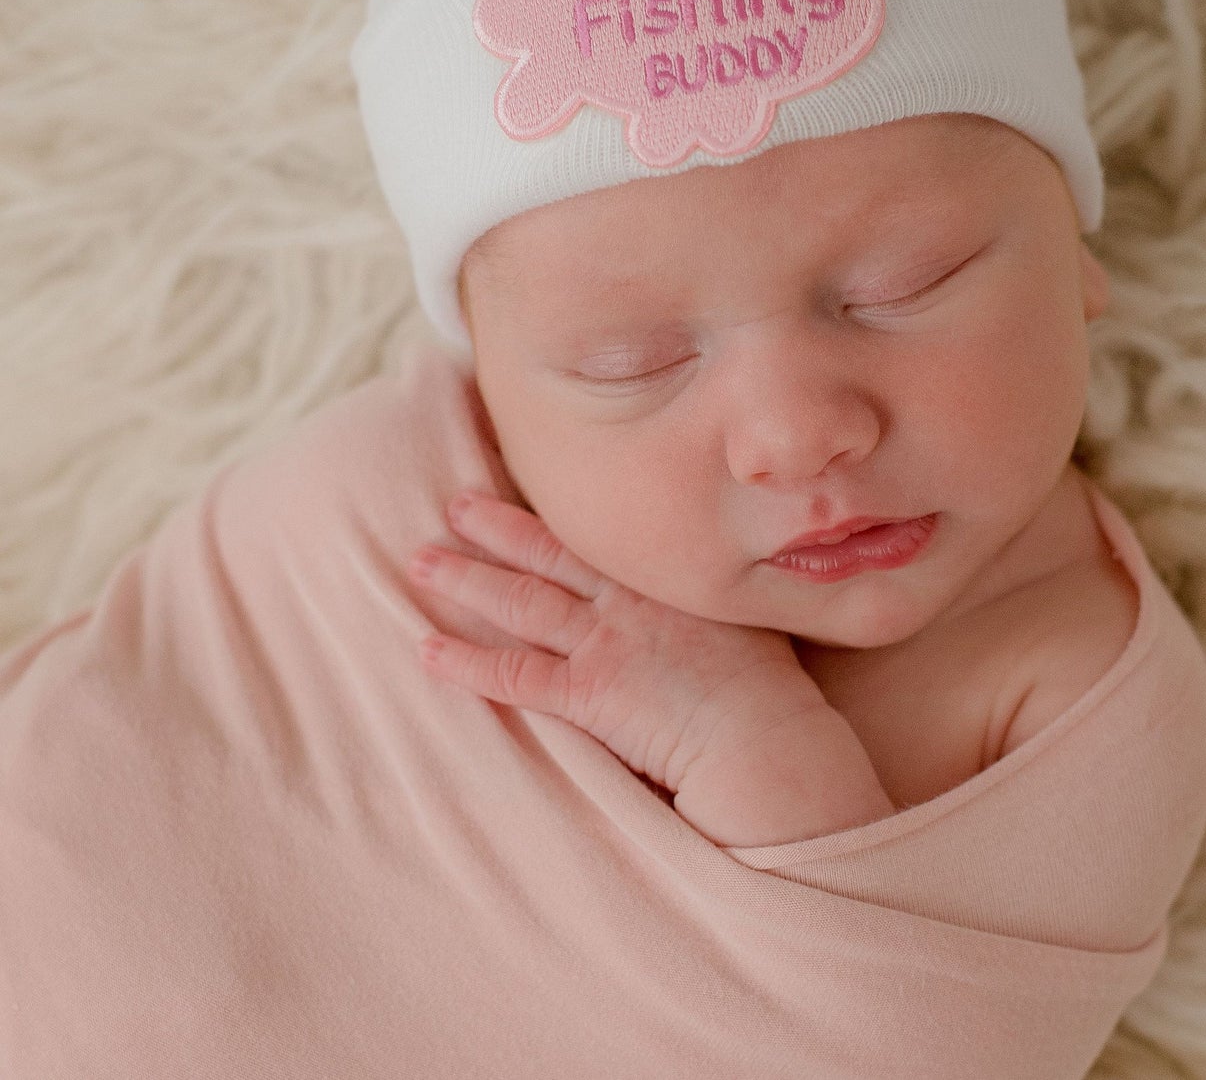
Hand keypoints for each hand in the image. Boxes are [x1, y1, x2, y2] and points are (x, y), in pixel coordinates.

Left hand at [409, 491, 834, 799]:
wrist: (767, 739)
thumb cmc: (768, 688)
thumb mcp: (745, 618)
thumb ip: (710, 597)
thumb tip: (706, 579)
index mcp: (664, 578)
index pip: (595, 535)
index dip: (552, 511)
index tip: (520, 483)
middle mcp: (627, 600)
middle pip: (546, 553)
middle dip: (495, 526)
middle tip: (453, 505)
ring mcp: (605, 643)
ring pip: (520, 601)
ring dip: (467, 579)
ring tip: (421, 561)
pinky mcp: (589, 694)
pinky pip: (515, 675)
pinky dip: (468, 663)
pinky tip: (426, 650)